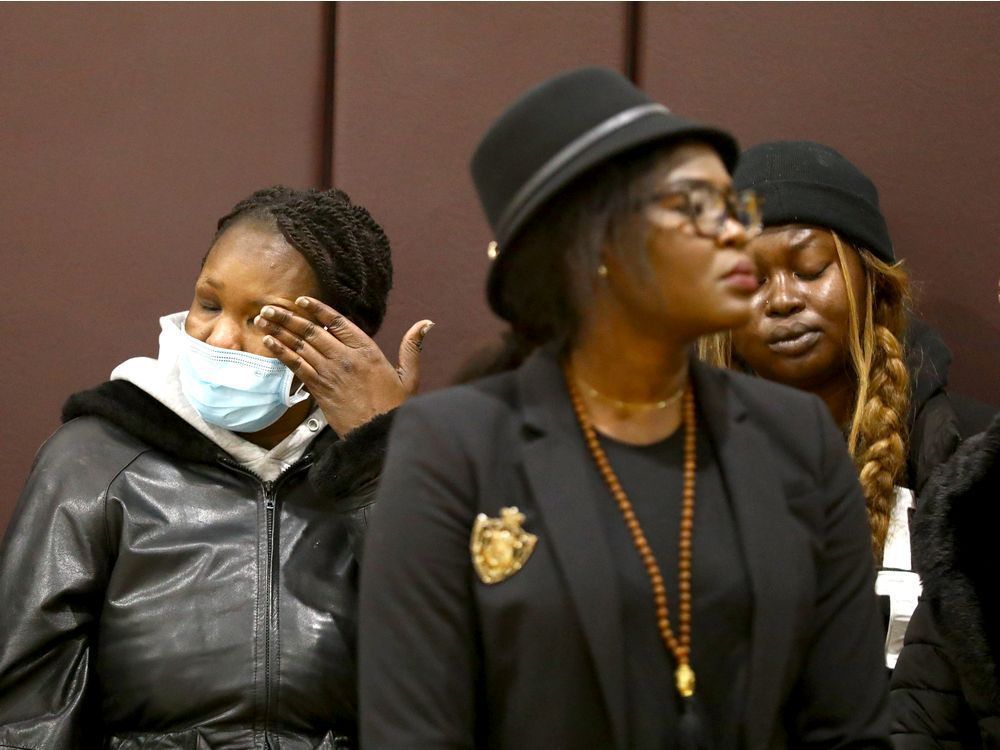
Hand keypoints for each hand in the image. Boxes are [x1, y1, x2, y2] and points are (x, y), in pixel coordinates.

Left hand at [255, 296, 432, 436]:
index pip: (337, 322)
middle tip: (269, 307)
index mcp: (367, 351)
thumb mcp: (409, 376)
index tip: (301, 300)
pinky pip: (296, 366)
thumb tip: (426, 323)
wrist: (378, 435)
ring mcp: (330, 373)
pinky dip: (281, 352)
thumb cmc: (395, 407)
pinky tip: (269, 342)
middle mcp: (345, 358)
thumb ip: (412, 347)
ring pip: (300, 346)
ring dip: (279, 331)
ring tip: (262, 319)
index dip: (318, 310)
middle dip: (288, 318)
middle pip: (312, 332)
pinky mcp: (319, 389)